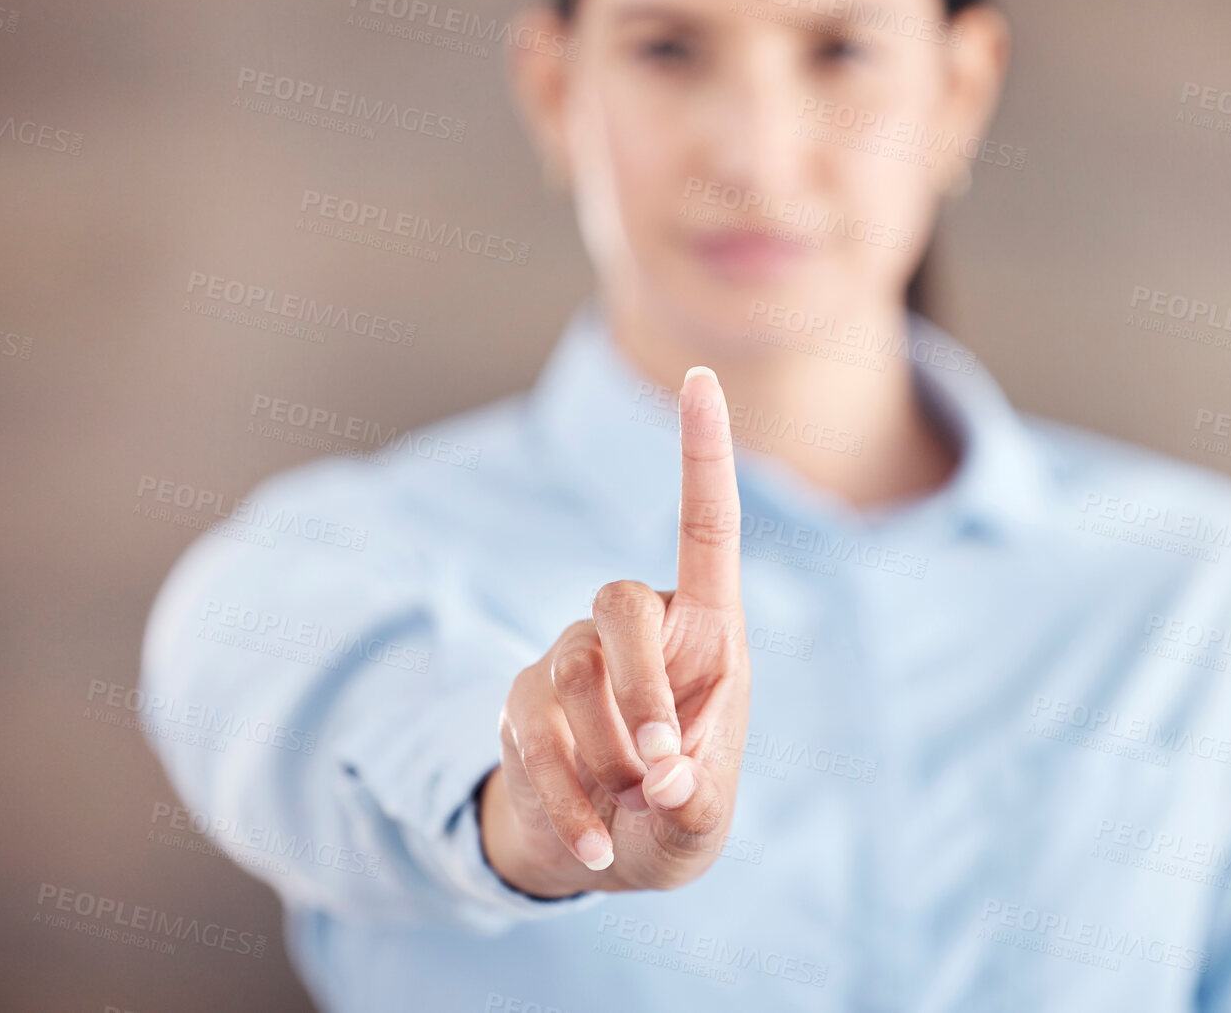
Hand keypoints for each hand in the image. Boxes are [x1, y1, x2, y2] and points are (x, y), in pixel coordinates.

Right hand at [480, 366, 751, 896]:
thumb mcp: (703, 822)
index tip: (699, 377)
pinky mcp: (522, 703)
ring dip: (600, 755)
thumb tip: (663, 776)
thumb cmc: (674, 817)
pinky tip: (594, 847)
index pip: (705, 527)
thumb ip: (697, 802)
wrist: (606, 854)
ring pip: (567, 673)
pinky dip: (564, 800)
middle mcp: (640, 630)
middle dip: (636, 684)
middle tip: (657, 761)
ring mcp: (571, 660)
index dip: (702, 453)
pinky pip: (529, 735)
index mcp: (709, 632)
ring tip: (626, 814)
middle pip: (618, 602)